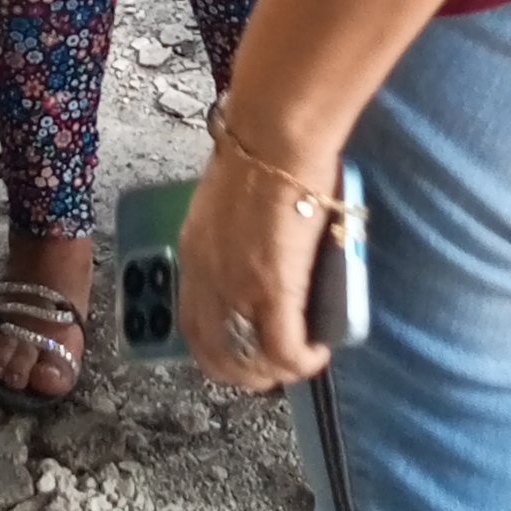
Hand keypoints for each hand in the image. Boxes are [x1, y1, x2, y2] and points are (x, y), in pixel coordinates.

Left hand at [174, 135, 335, 391]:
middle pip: (215, 355)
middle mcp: (206, 279)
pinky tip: (318, 353)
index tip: (246, 351)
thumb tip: (263, 245)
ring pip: (248, 362)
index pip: (193, 323)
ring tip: (300, 361)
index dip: (219, 349)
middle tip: (275, 369)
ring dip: (275, 372)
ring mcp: (236, 288)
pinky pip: (284, 350)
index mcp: (194, 255)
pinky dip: (302, 361)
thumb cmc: (262, 152)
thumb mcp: (230, 201)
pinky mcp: (272, 291)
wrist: (273, 137)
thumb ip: (236, 231)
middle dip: (245, 374)